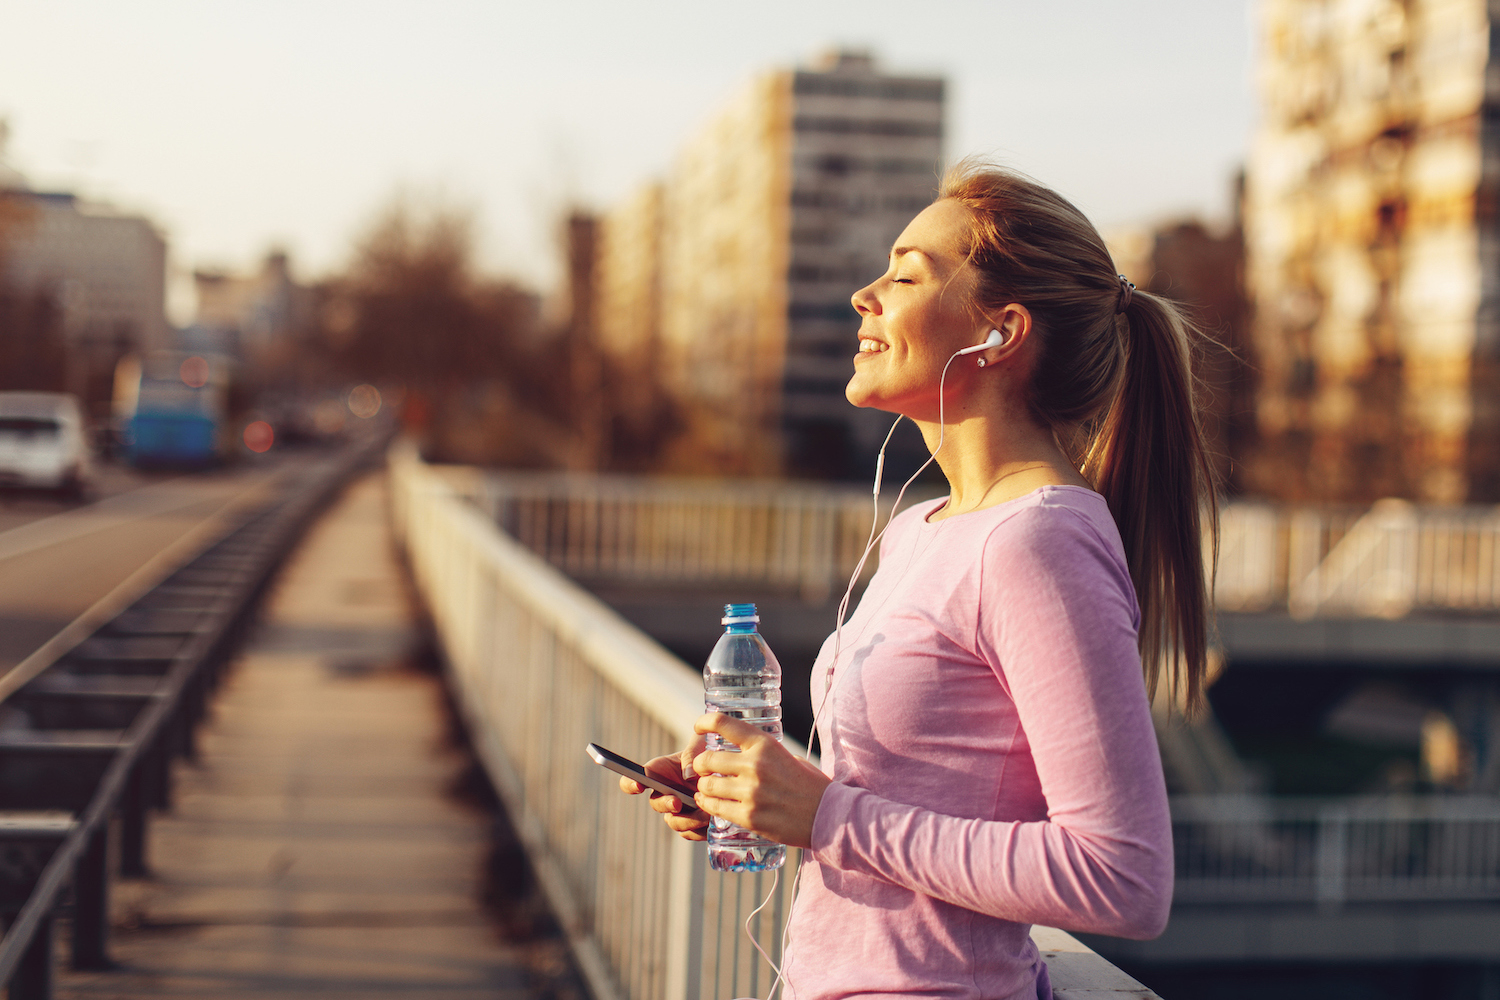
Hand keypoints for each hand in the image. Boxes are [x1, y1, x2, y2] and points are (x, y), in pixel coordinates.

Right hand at [619, 736, 710, 839]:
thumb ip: (692, 754)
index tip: (638, 785)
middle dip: (665, 804)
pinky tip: (713, 821)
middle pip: (656, 804)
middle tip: (678, 802)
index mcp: (661, 770)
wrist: (726, 767)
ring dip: (687, 821)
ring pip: (674, 822)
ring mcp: (680, 809)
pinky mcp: (694, 823)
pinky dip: (700, 830)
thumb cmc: (709, 751)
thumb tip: (688, 775)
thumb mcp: (700, 744)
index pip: (636, 777)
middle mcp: (666, 792)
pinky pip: (691, 833)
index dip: (630, 783)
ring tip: (706, 814)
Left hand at [692, 713, 831, 848]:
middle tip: (704, 769)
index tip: (698, 727)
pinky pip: (715, 808)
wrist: (828, 816)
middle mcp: (754, 765)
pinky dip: (707, 805)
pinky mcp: (748, 817)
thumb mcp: (788, 757)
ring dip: (703, 787)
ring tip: (707, 789)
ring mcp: (750, 792)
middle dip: (700, 765)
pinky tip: (709, 803)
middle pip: (707, 759)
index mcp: (765, 745)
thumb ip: (761, 754)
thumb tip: (736, 753)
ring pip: (707, 786)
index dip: (704, 722)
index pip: (723, 723)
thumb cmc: (810, 785)